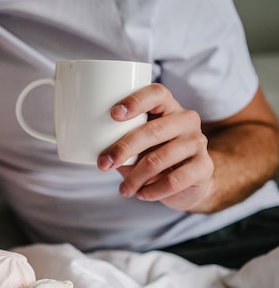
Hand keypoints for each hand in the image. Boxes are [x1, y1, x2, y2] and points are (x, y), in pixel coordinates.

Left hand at [97, 83, 214, 210]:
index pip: (156, 93)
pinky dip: (153, 190)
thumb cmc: (154, 155)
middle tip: (103, 164)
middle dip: (123, 149)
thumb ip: (118, 139)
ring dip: (135, 177)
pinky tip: (142, 195)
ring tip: (123, 190)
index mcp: (167, 106)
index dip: (135, 101)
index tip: (112, 114)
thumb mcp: (136, 144)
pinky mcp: (204, 167)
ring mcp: (198, 142)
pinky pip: (174, 180)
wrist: (191, 181)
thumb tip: (83, 142)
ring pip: (160, 158)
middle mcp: (186, 120)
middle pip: (153, 130)